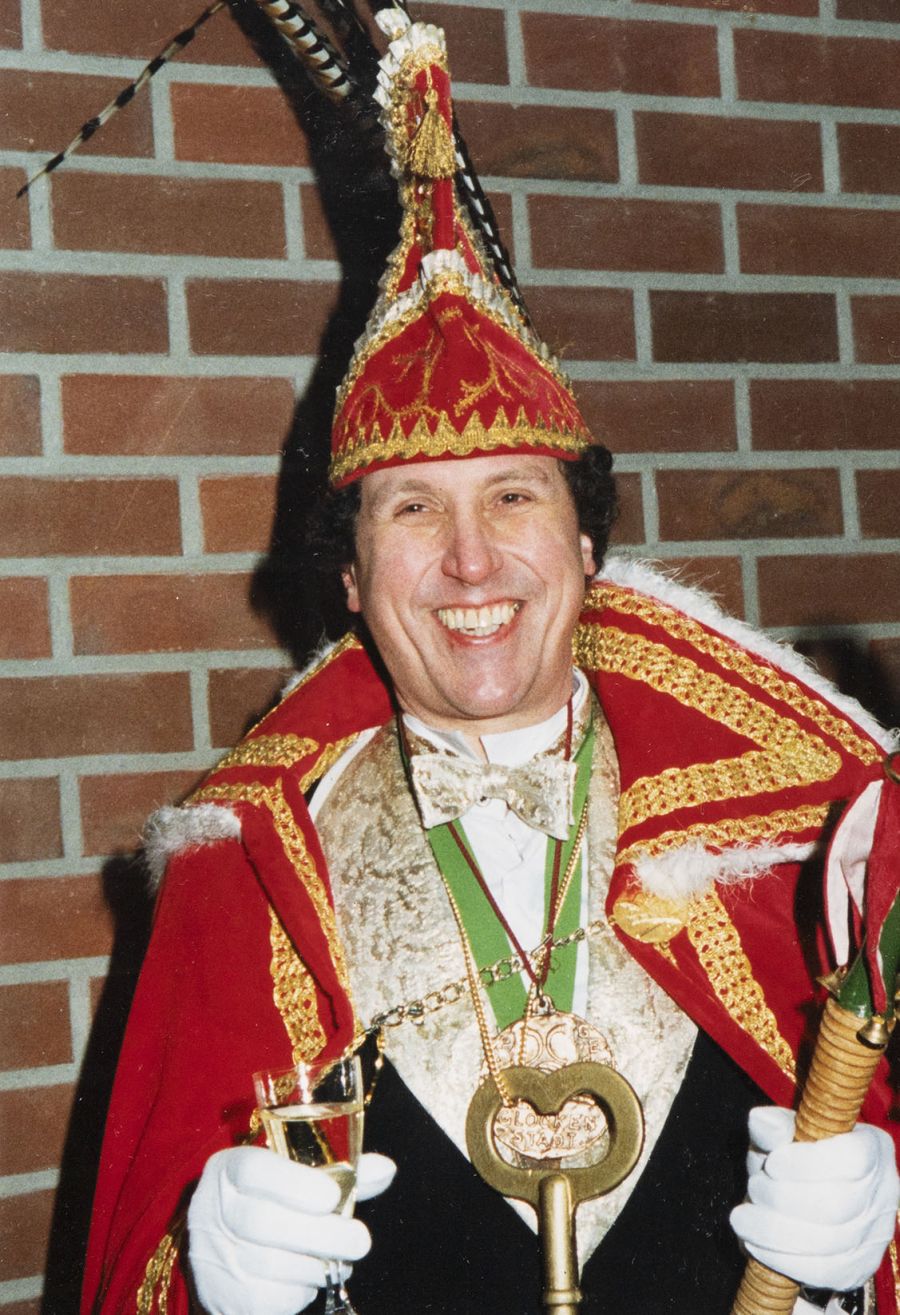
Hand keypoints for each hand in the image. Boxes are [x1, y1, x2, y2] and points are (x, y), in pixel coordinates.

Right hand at [187, 1147, 395, 1314]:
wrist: (221, 1251)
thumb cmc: (269, 1204)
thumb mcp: (294, 1177)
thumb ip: (340, 1173)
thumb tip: (386, 1170)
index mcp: (230, 1169)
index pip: (252, 1169)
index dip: (293, 1184)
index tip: (332, 1196)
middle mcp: (213, 1210)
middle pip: (263, 1223)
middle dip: (321, 1234)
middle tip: (361, 1240)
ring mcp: (214, 1258)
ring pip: (270, 1265)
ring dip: (317, 1265)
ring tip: (340, 1261)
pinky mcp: (225, 1299)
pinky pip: (270, 1299)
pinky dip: (300, 1291)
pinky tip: (309, 1278)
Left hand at [730, 1106, 898, 1291]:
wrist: (805, 1197)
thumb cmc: (795, 1157)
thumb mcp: (784, 1133)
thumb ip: (774, 1126)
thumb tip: (760, 1122)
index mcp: (873, 1148)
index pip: (852, 1160)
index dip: (807, 1164)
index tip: (772, 1163)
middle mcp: (883, 1194)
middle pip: (836, 1206)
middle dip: (782, 1199)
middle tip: (754, 1188)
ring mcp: (873, 1236)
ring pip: (827, 1244)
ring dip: (774, 1231)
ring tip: (744, 1217)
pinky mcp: (856, 1268)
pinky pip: (821, 1272)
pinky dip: (781, 1259)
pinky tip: (754, 1244)